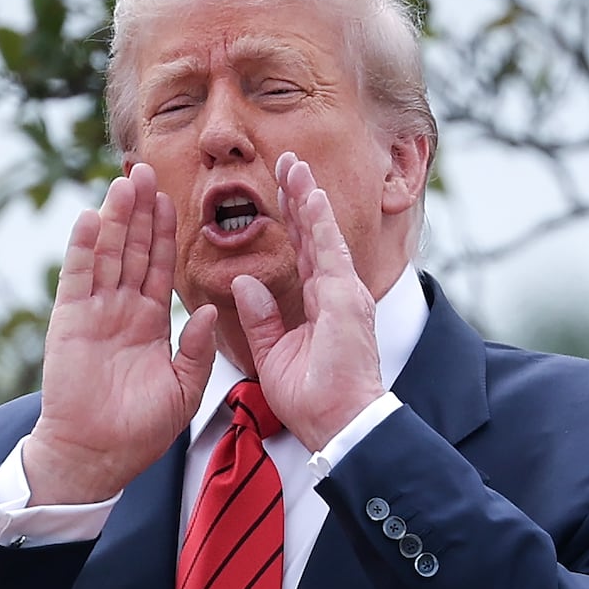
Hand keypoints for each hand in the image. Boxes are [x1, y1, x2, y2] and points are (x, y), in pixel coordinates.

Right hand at [25, 163, 216, 504]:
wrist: (97, 456)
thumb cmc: (140, 430)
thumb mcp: (184, 389)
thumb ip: (195, 349)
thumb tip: (209, 310)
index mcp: (150, 322)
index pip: (159, 266)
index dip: (166, 233)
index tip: (175, 199)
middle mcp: (121, 310)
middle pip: (133, 249)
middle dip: (141, 211)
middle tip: (147, 171)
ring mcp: (94, 312)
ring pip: (107, 254)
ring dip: (116, 217)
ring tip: (124, 180)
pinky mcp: (69, 320)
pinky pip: (78, 277)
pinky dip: (84, 247)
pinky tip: (92, 217)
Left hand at [231, 152, 386, 450]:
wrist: (339, 426)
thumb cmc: (313, 401)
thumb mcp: (273, 355)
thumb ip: (260, 317)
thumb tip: (242, 283)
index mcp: (320, 305)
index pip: (303, 253)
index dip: (291, 221)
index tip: (280, 192)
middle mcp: (336, 293)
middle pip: (313, 235)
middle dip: (299, 197)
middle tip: (287, 163)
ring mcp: (344, 293)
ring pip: (322, 234)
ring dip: (307, 197)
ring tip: (293, 165)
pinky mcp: (346, 299)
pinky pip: (329, 251)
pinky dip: (318, 220)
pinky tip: (308, 194)